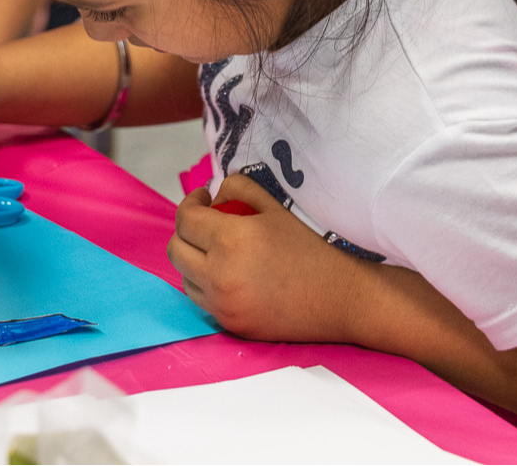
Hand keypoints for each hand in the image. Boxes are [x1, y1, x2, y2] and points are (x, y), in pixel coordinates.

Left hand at [168, 174, 369, 342]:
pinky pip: (203, 300)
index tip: (204, 199)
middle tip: (206, 224)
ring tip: (218, 252)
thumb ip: (238, 189)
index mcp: (231, 239)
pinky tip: (229, 276)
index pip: (185, 219)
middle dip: (186, 231)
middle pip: (176, 249)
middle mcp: (220, 274)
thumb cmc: (310, 249)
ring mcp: (223, 304)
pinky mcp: (231, 325)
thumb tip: (213, 198)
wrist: (340, 299)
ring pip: (184, 278)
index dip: (191, 203)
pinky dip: (207, 285)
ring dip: (194, 260)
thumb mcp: (274, 207)